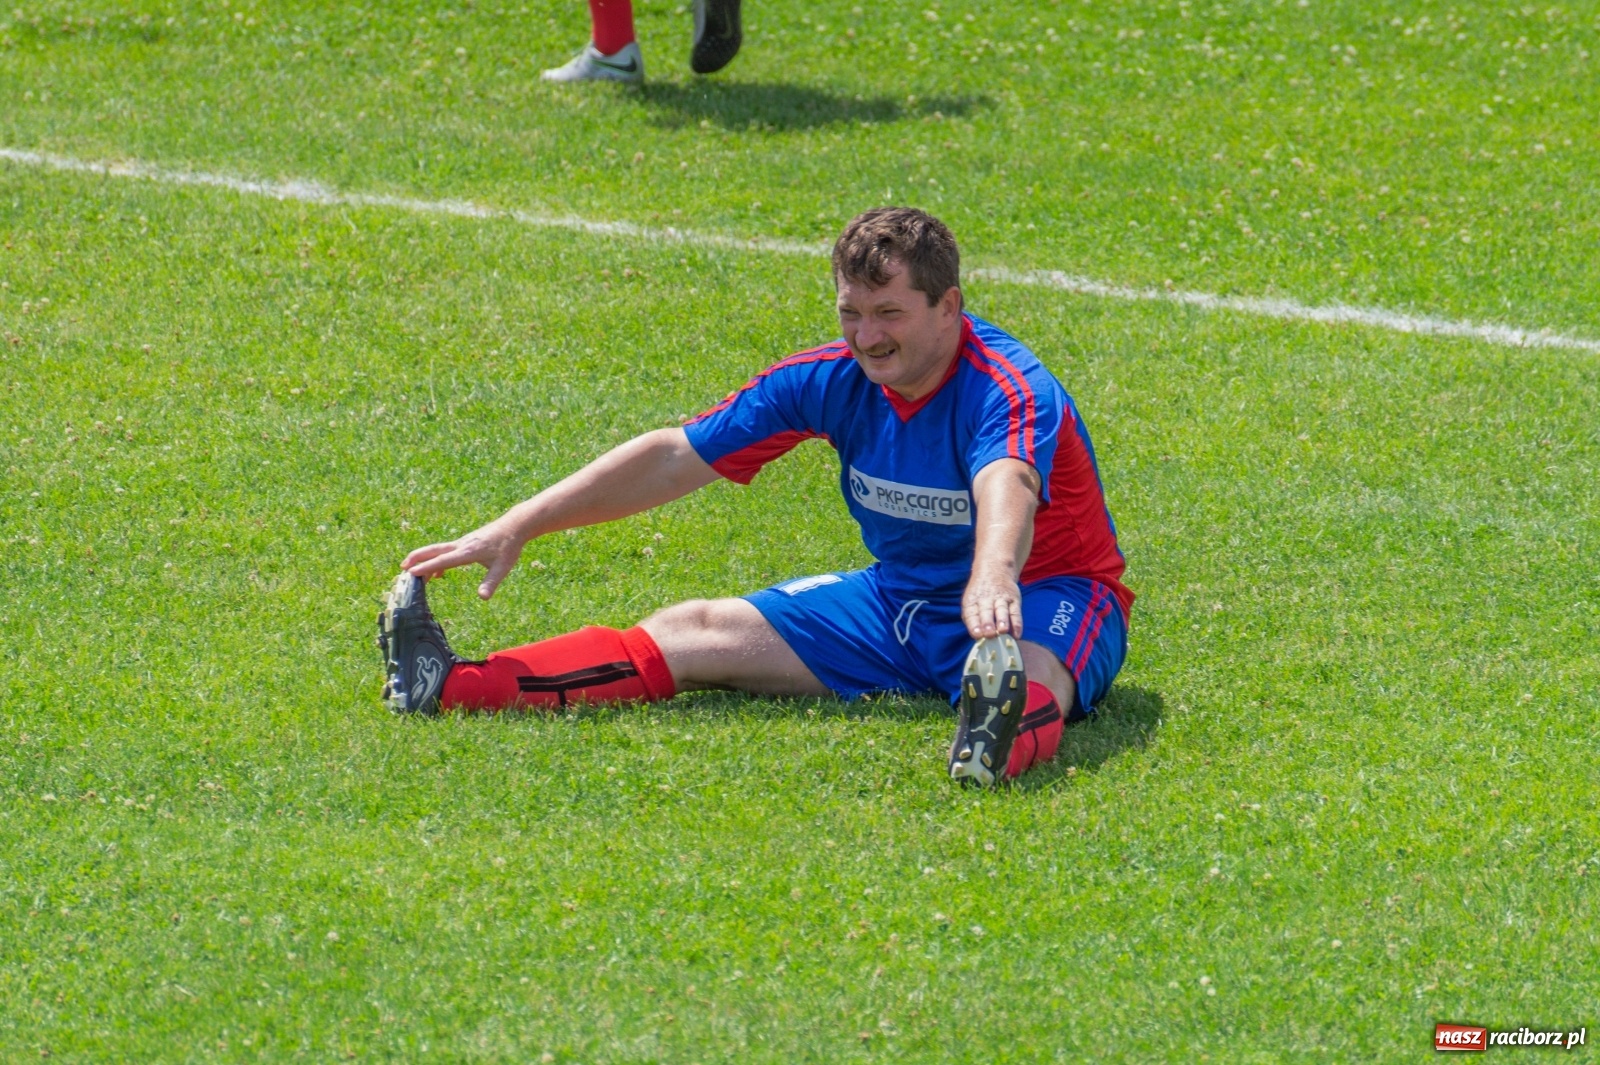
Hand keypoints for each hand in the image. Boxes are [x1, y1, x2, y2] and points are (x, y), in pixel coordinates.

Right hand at [401, 517, 526, 599]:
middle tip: (402, 569)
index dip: (427, 567)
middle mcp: (461, 545)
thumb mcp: (503, 567)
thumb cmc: (509, 546)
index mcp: (468, 552)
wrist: (514, 526)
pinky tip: (439, 574)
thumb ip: (491, 582)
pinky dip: (437, 561)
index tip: (412, 573)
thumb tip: (483, 598)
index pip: (443, 560)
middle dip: (416, 558)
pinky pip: (446, 552)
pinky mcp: (465, 543)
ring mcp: (462, 543)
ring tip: (412, 573)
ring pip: (437, 551)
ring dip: (424, 559)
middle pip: (433, 551)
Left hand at [961, 564, 1022, 639]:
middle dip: (988, 623)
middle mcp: (986, 599)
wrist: (994, 567)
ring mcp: (1001, 598)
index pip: (971, 613)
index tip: (977, 635)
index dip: (974, 625)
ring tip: (1003, 631)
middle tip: (990, 634)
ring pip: (1002, 611)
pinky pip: (1016, 612)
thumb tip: (978, 638)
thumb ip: (972, 618)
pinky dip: (1017, 624)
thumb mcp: (971, 600)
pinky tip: (1017, 634)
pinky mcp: (1014, 599)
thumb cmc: (980, 592)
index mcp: (972, 600)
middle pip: (986, 612)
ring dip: (1002, 621)